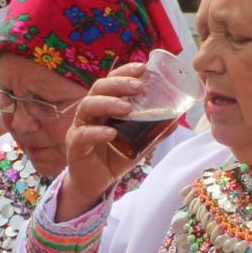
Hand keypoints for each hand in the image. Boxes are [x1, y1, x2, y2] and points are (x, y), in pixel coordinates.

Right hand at [57, 63, 146, 220]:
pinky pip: (83, 134)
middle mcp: (91, 112)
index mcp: (105, 106)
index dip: (125, 72)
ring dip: (108, 104)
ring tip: (127, 108)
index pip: (112, 81)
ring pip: (88, 106)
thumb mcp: (139, 143)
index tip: (143, 68)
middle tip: (138, 87)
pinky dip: (97, 132)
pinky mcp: (75, 146)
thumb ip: (154, 131)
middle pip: (99, 88)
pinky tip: (111, 133)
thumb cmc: (114, 158)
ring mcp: (80, 127)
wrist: (97, 184)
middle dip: (119, 84)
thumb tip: (176, 120)